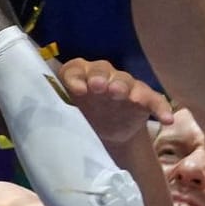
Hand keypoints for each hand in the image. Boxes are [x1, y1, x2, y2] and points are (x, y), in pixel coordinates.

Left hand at [59, 58, 174, 145]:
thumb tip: (37, 120)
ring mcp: (124, 87)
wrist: (106, 135)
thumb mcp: (66, 117)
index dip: (77, 78)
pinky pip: (154, 100)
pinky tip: (167, 119)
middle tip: (103, 88)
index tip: (79, 90)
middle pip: (103, 70)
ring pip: (127, 81)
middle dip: (103, 78)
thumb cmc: (81, 121)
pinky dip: (161, 108)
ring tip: (128, 97)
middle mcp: (103, 77)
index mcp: (80, 77)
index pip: (75, 70)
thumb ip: (56, 111)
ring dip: (126, 87)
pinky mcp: (143, 100)